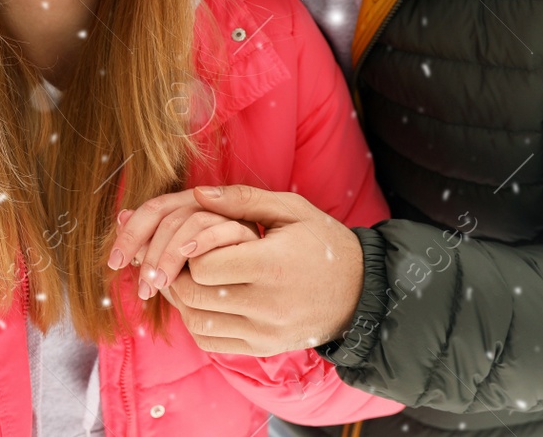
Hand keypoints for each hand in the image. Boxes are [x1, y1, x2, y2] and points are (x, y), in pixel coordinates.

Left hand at [112, 184, 364, 354]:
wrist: (361, 292)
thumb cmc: (323, 243)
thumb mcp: (291, 210)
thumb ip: (243, 199)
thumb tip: (199, 192)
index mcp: (272, 266)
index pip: (204, 266)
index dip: (193, 250)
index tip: (198, 240)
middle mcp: (267, 306)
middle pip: (194, 295)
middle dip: (181, 273)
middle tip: (187, 258)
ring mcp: (264, 333)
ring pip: (197, 323)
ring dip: (184, 299)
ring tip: (193, 277)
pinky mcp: (262, 349)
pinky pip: (211, 342)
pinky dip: (198, 322)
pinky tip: (206, 300)